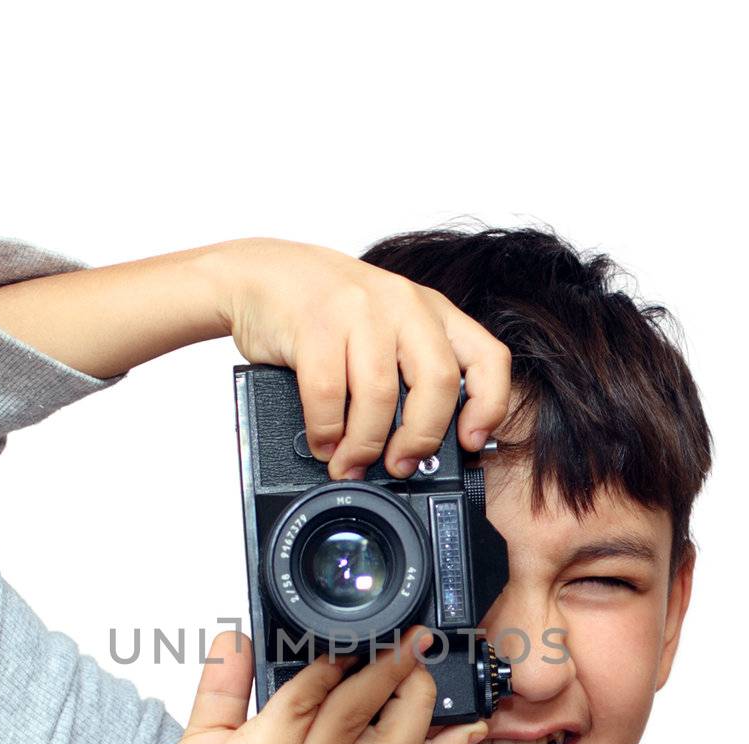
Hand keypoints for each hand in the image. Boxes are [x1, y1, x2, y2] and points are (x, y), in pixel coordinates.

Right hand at [196, 237, 512, 480]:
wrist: (260, 274)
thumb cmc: (324, 310)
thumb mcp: (383, 328)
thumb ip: (408, 372)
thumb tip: (424, 445)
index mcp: (431, 310)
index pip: (487, 357)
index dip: (488, 406)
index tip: (469, 442)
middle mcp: (403, 303)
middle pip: (437, 383)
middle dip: (420, 438)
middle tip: (401, 466)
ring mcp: (359, 309)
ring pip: (380, 396)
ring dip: (364, 445)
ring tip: (350, 463)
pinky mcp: (316, 322)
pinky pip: (329, 394)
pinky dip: (326, 431)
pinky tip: (323, 442)